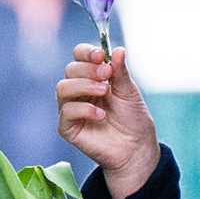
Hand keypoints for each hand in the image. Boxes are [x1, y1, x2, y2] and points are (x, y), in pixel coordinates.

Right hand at [56, 45, 159, 198]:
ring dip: (84, 86)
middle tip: (107, 76)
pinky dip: (84, 109)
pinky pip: (66, 112)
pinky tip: (101, 115)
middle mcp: (78, 91)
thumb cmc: (133, 119)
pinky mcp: (68, 128)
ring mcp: (72, 109)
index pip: (79, 56)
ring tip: (104, 92)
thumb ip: (120, 71)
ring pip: (62, 88)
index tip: (101, 55)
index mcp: (92, 77)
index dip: (86, 52)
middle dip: (88, 69)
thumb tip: (118, 49)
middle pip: (69, 69)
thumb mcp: (129, 91)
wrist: (136, 149)